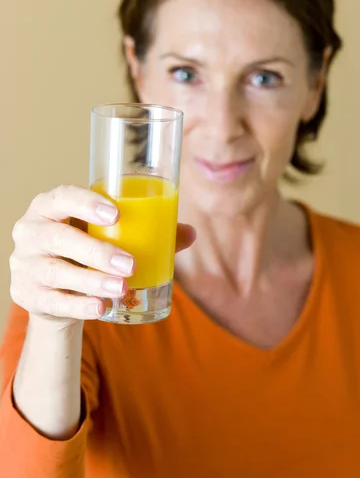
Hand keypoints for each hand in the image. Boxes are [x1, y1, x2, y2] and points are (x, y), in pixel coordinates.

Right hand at [9, 184, 195, 322]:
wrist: (54, 286)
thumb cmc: (85, 248)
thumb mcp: (106, 235)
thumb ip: (145, 232)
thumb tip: (189, 233)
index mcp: (50, 206)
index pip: (62, 196)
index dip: (86, 203)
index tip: (116, 214)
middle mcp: (30, 231)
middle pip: (58, 238)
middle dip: (95, 252)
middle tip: (129, 264)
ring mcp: (24, 264)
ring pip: (55, 272)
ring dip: (90, 281)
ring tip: (121, 289)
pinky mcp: (26, 294)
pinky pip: (52, 301)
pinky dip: (78, 305)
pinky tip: (100, 308)